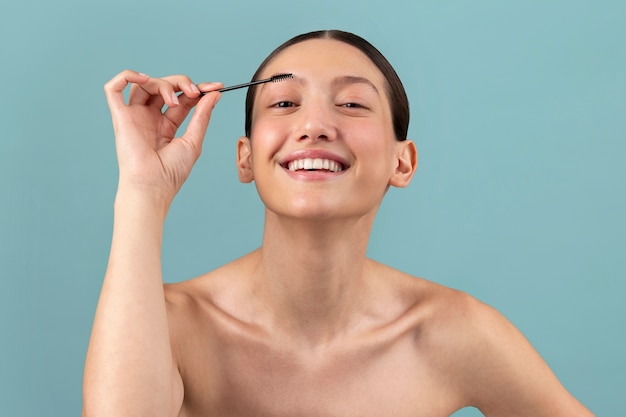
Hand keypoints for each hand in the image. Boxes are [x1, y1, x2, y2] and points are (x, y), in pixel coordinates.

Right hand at [104, 70, 222, 202]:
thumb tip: (215, 93)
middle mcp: (149, 118)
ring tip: (174, 101)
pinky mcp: (120, 117)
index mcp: (167, 125)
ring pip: (144, 84)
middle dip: (182, 83)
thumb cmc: (171, 172)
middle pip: (164, 86)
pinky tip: (144, 79)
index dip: (199, 89)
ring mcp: (134, 116)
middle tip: (195, 92)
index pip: (182, 98)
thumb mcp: (193, 141)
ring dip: (163, 84)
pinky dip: (127, 76)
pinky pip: (113, 88)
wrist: (153, 186)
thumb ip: (202, 116)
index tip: (217, 87)